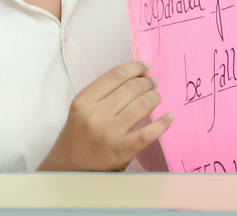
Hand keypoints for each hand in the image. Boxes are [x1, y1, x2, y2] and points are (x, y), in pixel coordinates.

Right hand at [37, 61, 172, 171]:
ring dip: (155, 97)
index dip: (135, 68)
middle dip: (147, 82)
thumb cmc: (78, 135)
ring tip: (156, 97)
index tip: (145, 67)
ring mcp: (110, 133)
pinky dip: (163, 123)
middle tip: (152, 84)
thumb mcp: (82, 108)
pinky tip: (169, 116)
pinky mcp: (123, 150)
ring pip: (142, 105)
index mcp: (84, 101)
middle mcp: (96, 115)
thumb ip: (104, 92)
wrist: (68, 169)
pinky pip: (149, 132)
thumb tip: (137, 76)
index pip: (116, 75)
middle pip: (132, 88)